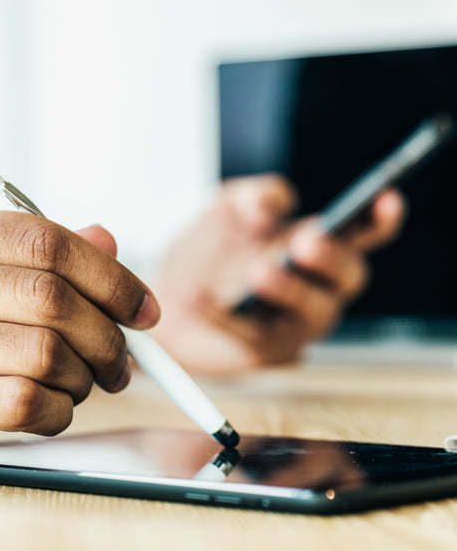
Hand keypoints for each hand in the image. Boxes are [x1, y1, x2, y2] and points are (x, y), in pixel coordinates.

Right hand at [0, 209, 158, 482]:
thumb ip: (16, 256)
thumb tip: (107, 239)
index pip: (44, 238)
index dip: (111, 274)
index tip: (142, 308)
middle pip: (53, 294)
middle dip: (108, 335)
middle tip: (118, 362)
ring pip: (45, 350)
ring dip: (82, 378)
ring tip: (75, 388)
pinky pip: (22, 402)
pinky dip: (55, 412)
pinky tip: (47, 412)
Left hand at [151, 175, 404, 375]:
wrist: (164, 294)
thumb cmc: (209, 248)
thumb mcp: (226, 208)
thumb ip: (252, 196)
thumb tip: (272, 205)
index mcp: (319, 245)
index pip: (364, 232)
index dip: (380, 218)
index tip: (385, 199)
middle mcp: (319, 287)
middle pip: (348, 276)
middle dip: (332, 258)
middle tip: (306, 242)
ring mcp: (297, 324)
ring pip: (313, 314)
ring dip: (290, 291)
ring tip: (261, 271)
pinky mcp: (266, 354)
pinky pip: (258, 339)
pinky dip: (232, 320)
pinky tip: (208, 302)